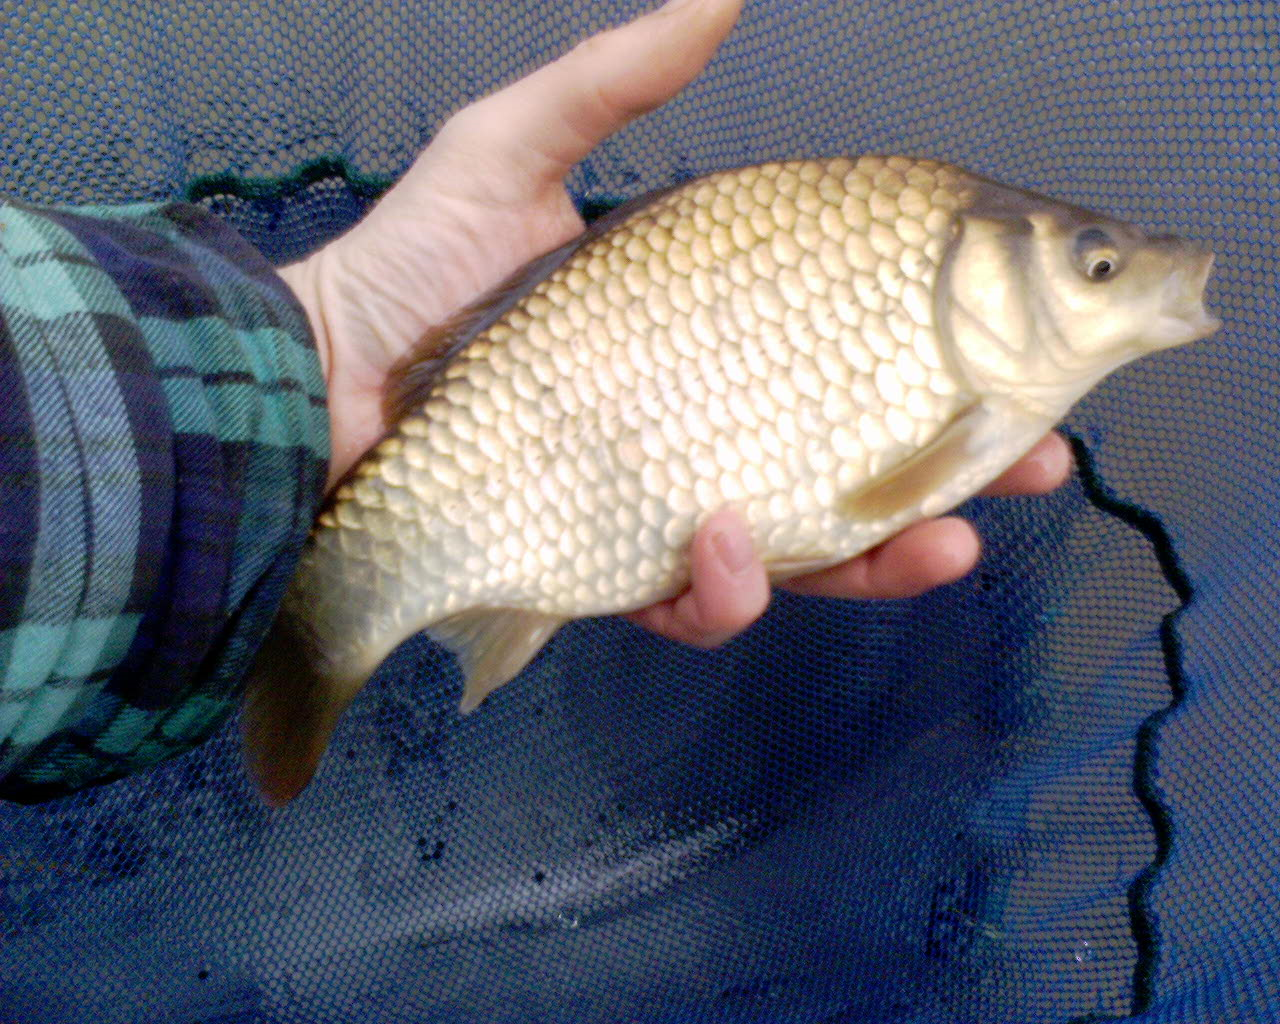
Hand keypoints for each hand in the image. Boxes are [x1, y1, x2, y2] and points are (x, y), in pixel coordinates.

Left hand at [278, 0, 1071, 650]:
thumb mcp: (514, 150)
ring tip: (935, 540)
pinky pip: (690, 604)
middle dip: (949, 485)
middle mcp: (692, 432)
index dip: (935, 373)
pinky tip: (723, 541)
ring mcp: (653, 511)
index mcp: (698, 347)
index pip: (843, 365)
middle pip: (849, 476)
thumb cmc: (413, 268)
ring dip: (878, 561)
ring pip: (795, 559)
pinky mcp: (605, 575)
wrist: (319, 383)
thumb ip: (615, 81)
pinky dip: (722, 588)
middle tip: (1025, 471)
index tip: (1016, 367)